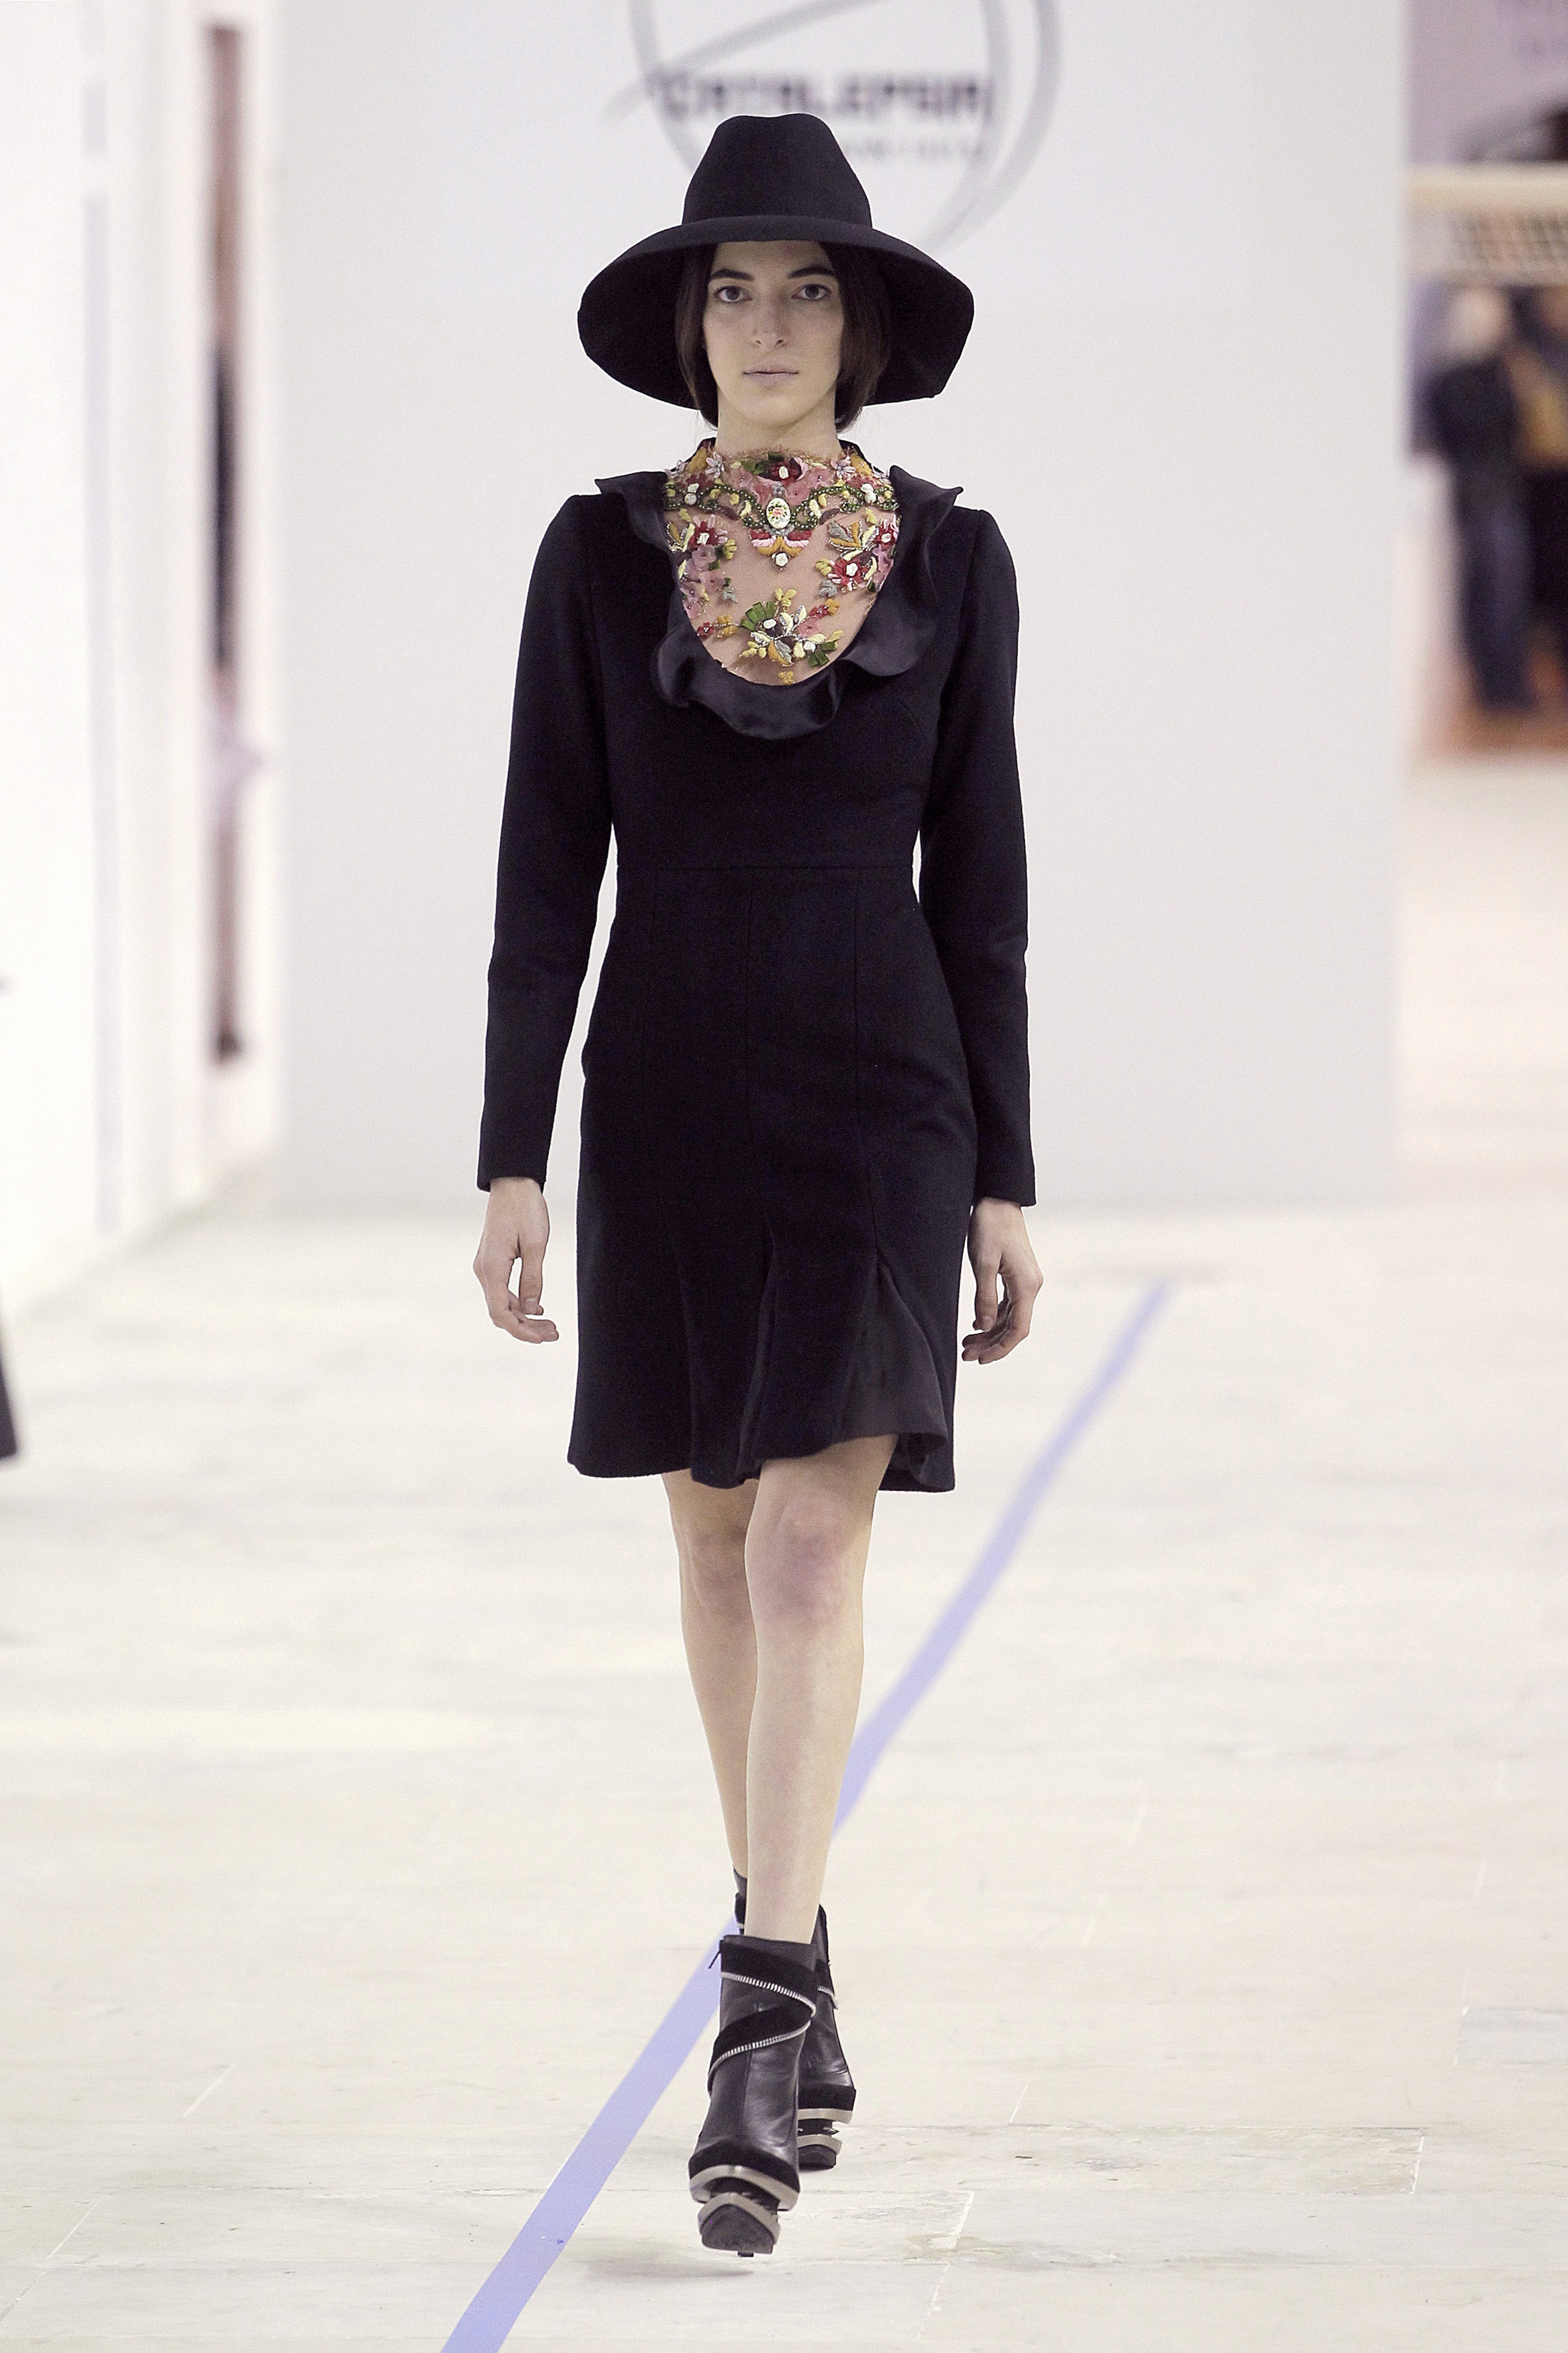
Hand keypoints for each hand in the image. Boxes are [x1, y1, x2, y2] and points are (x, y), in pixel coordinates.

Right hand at [473, 1177, 557, 1342]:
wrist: (512, 1184)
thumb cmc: (525, 1209)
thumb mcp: (536, 1244)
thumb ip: (533, 1279)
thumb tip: (532, 1309)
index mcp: (492, 1267)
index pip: (501, 1312)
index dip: (521, 1330)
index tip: (542, 1338)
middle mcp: (484, 1270)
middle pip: (501, 1312)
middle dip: (526, 1327)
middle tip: (554, 1334)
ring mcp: (485, 1267)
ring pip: (502, 1304)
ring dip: (524, 1317)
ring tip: (550, 1325)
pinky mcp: (492, 1262)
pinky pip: (502, 1291)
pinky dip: (519, 1303)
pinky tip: (537, 1308)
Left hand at [961, 1198, 1041, 1364]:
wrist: (998, 1200)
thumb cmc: (989, 1226)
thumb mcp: (983, 1262)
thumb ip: (984, 1297)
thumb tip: (985, 1326)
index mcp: (1026, 1286)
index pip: (1018, 1330)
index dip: (1000, 1349)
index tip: (980, 1360)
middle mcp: (1030, 1286)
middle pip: (1013, 1327)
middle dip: (991, 1344)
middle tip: (965, 1356)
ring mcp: (1025, 1281)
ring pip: (1009, 1317)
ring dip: (990, 1332)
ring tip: (966, 1344)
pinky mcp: (1016, 1276)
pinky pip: (1007, 1305)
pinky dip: (992, 1317)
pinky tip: (976, 1324)